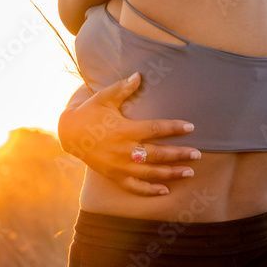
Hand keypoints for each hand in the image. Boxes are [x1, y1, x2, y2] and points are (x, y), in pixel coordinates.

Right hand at [57, 72, 201, 195]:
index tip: (190, 127)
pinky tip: (166, 190)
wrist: (69, 134)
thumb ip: (123, 88)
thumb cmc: (89, 113)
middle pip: (157, 154)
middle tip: (198, 154)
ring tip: (189, 172)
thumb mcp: (104, 97)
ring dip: (171, 173)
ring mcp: (119, 166)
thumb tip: (139, 75)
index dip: (173, 128)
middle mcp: (124, 150)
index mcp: (124, 130)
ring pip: (150, 173)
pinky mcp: (114, 176)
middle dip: (179, 155)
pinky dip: (150, 190)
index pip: (154, 129)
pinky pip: (135, 187)